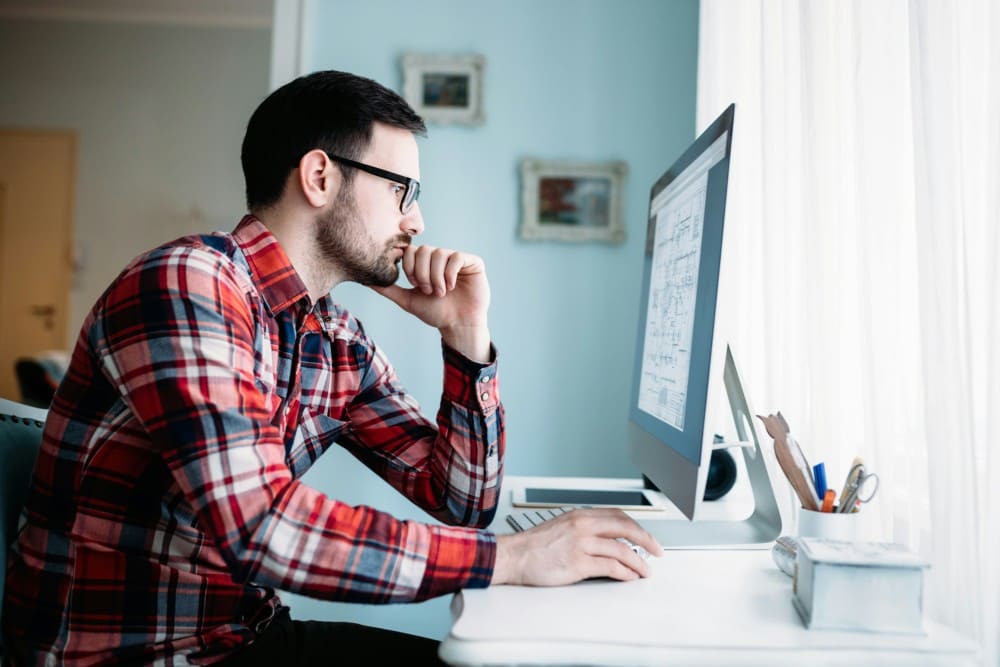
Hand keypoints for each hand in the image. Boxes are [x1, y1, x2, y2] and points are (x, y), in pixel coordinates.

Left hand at [371, 244, 491, 360]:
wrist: (458, 325)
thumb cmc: (435, 312)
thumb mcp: (408, 300)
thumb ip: (389, 289)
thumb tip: (367, 281)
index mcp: (425, 263)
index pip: (411, 251)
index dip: (410, 267)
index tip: (415, 285)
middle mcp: (440, 257)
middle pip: (424, 250)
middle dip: (422, 273)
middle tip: (428, 291)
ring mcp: (456, 258)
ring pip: (439, 254)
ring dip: (436, 277)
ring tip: (441, 292)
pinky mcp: (472, 262)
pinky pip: (456, 257)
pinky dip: (450, 274)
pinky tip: (452, 286)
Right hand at [491, 509, 663, 585]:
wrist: (512, 556)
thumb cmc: (532, 546)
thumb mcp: (561, 527)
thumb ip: (583, 531)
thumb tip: (606, 541)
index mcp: (580, 515)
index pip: (617, 515)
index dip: (635, 526)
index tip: (644, 535)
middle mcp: (583, 526)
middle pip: (625, 528)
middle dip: (646, 540)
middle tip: (656, 550)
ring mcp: (581, 544)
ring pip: (622, 550)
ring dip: (638, 562)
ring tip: (645, 571)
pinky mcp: (578, 563)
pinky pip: (611, 567)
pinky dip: (625, 573)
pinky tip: (630, 577)